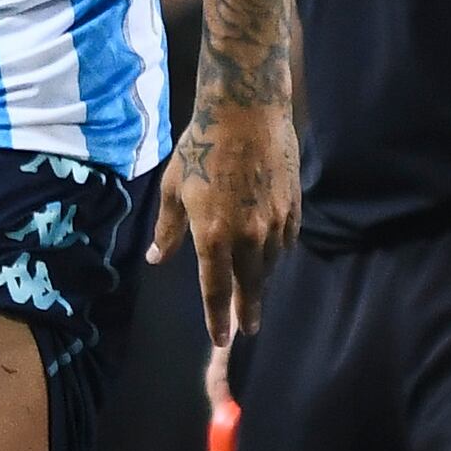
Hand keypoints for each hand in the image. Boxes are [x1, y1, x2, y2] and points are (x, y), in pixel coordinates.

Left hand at [153, 94, 299, 346]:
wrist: (247, 110)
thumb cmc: (202, 146)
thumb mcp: (174, 187)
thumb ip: (168, 230)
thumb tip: (156, 259)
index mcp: (212, 234)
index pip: (215, 289)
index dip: (217, 319)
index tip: (221, 340)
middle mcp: (247, 235)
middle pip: (249, 284)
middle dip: (247, 309)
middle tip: (248, 327)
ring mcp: (274, 222)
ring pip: (270, 264)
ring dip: (261, 278)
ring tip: (255, 288)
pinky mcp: (293, 207)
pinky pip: (286, 241)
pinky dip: (277, 251)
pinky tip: (271, 252)